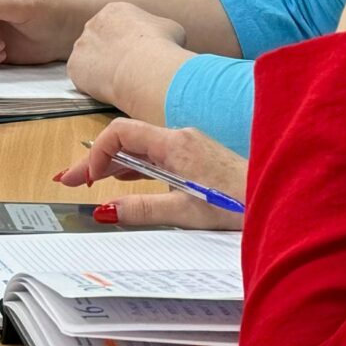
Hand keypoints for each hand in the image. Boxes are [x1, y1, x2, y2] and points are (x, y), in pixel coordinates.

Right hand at [55, 119, 246, 229]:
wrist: (277, 196)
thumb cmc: (237, 203)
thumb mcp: (184, 212)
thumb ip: (142, 210)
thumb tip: (106, 210)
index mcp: (174, 143)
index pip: (120, 134)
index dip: (96, 154)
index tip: (83, 178)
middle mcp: (180, 137)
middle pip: (125, 139)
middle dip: (95, 160)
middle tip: (68, 179)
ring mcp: (189, 144)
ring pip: (140, 147)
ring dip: (113, 163)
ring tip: (88, 180)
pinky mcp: (196, 155)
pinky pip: (156, 154)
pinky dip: (135, 166)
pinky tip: (125, 180)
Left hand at [65, 1, 189, 118]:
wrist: (145, 67)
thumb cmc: (161, 46)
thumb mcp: (170, 28)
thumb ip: (159, 29)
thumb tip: (162, 37)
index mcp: (114, 10)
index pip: (116, 23)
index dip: (126, 40)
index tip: (135, 52)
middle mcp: (93, 24)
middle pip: (99, 39)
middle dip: (111, 52)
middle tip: (126, 68)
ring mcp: (81, 45)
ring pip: (89, 58)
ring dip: (100, 68)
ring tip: (119, 80)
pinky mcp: (74, 67)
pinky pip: (82, 76)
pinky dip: (92, 83)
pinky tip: (108, 87)